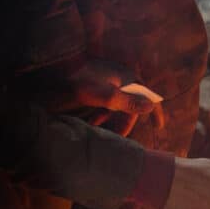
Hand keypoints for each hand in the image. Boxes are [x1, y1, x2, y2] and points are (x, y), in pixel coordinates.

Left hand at [42, 60, 163, 136]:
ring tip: (102, 131)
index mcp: (125, 77)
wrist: (51, 71)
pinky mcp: (93, 87)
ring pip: (116, 106)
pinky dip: (101, 115)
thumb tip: (151, 106)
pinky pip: (103, 104)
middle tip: (121, 137)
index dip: (155, 111)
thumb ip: (129, 102)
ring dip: (111, 120)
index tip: (159, 127)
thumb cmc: (79, 81)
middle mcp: (118, 79)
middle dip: (125, 122)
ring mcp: (105, 83)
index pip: (147, 95)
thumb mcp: (106, 96)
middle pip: (130, 104)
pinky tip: (93, 123)